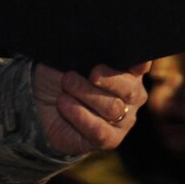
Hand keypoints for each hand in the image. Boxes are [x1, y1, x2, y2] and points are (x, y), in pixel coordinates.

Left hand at [32, 61, 150, 156]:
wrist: (43, 103)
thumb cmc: (64, 75)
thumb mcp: (74, 58)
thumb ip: (91, 53)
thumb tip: (99, 43)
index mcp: (130, 72)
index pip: (141, 65)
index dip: (139, 61)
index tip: (133, 60)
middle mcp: (133, 97)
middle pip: (129, 89)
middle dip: (107, 79)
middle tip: (88, 72)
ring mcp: (124, 120)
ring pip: (112, 108)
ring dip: (84, 94)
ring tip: (66, 85)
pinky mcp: (109, 140)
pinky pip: (99, 130)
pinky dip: (79, 115)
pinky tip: (64, 104)